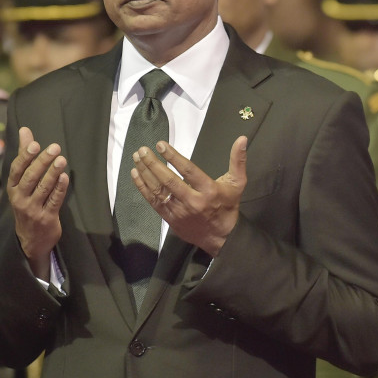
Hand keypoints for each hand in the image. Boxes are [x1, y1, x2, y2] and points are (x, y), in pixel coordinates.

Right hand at [8, 126, 68, 277]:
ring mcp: (32, 210)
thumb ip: (25, 155)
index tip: (35, 144)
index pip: (17, 170)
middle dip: (42, 162)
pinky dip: (59, 189)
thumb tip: (25, 130)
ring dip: (53, 173)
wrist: (30, 240)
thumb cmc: (27, 202)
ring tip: (62, 160)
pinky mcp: (46, 218)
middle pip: (30, 178)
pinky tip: (65, 177)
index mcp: (13, 188)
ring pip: (43, 189)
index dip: (25, 157)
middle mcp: (20, 199)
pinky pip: (54, 201)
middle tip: (55, 147)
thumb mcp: (22, 182)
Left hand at [131, 137, 246, 257]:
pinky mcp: (170, 219)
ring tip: (137, 158)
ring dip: (145, 173)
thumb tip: (242, 139)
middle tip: (142, 150)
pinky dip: (143, 188)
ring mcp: (179, 211)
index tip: (161, 145)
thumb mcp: (237, 183)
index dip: (173, 157)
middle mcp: (192, 201)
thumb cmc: (228, 206)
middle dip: (153, 164)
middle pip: (169, 181)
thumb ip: (238, 160)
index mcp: (208, 190)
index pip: (188, 171)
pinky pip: (153, 202)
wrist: (221, 238)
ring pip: (158, 191)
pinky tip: (136, 175)